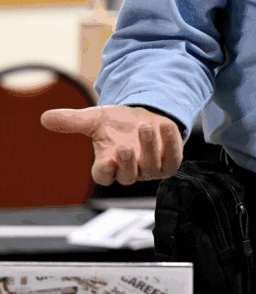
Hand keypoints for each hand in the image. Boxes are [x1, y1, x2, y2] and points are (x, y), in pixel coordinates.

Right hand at [39, 104, 183, 185]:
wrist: (145, 116)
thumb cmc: (117, 124)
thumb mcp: (95, 119)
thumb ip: (72, 121)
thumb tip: (45, 117)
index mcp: (108, 164)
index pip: (104, 177)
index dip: (104, 171)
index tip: (104, 161)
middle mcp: (130, 170)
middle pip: (128, 176)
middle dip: (126, 162)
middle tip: (124, 146)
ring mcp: (151, 168)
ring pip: (151, 166)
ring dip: (150, 147)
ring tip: (147, 126)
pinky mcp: (170, 161)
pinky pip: (173, 158)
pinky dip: (171, 142)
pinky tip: (166, 125)